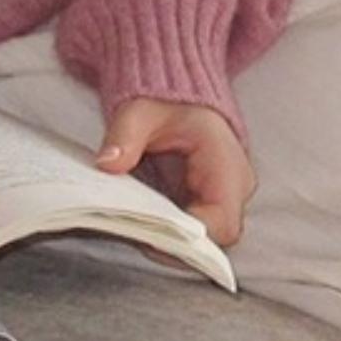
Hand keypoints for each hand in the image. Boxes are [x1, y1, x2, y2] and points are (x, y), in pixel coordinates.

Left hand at [95, 97, 256, 246]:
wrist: (176, 96)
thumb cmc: (166, 102)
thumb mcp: (140, 112)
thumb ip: (125, 136)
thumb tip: (107, 164)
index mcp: (226, 164)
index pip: (223, 221)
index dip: (191, 238)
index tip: (153, 236)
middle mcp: (233, 188)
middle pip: (216, 238)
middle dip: (176, 244)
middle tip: (136, 235)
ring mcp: (222, 198)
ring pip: (204, 239)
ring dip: (171, 241)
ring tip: (135, 230)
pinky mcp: (206, 204)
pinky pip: (192, 230)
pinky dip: (168, 232)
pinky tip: (141, 224)